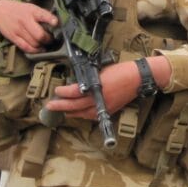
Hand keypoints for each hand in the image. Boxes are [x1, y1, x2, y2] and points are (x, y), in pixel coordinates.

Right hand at [0, 0, 59, 53]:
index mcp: (31, 11)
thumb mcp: (31, 7)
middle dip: (48, 39)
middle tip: (51, 39)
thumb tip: (56, 24)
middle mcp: (25, 21)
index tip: (56, 23)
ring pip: (34, 43)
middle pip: (39, 35)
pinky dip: (35, 51)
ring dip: (43, 46)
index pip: (43, 15)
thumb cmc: (18, 9)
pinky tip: (40, 49)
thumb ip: (42, 14)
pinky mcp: (13, 38)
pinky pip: (26, 48)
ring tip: (46, 44)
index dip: (51, 20)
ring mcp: (18, 30)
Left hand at [45, 57, 168, 117]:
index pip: (74, 92)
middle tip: (50, 106)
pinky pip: (93, 116)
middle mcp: (99, 99)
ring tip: (62, 111)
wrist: (137, 78)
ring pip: (83, 114)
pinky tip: (78, 113)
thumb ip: (89, 79)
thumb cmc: (121, 71)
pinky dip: (83, 115)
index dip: (63, 93)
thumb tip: (76, 84)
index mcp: (97, 87)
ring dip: (71, 113)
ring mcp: (105, 107)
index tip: (56, 91)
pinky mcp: (110, 110)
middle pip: (76, 106)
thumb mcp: (101, 71)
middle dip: (61, 106)